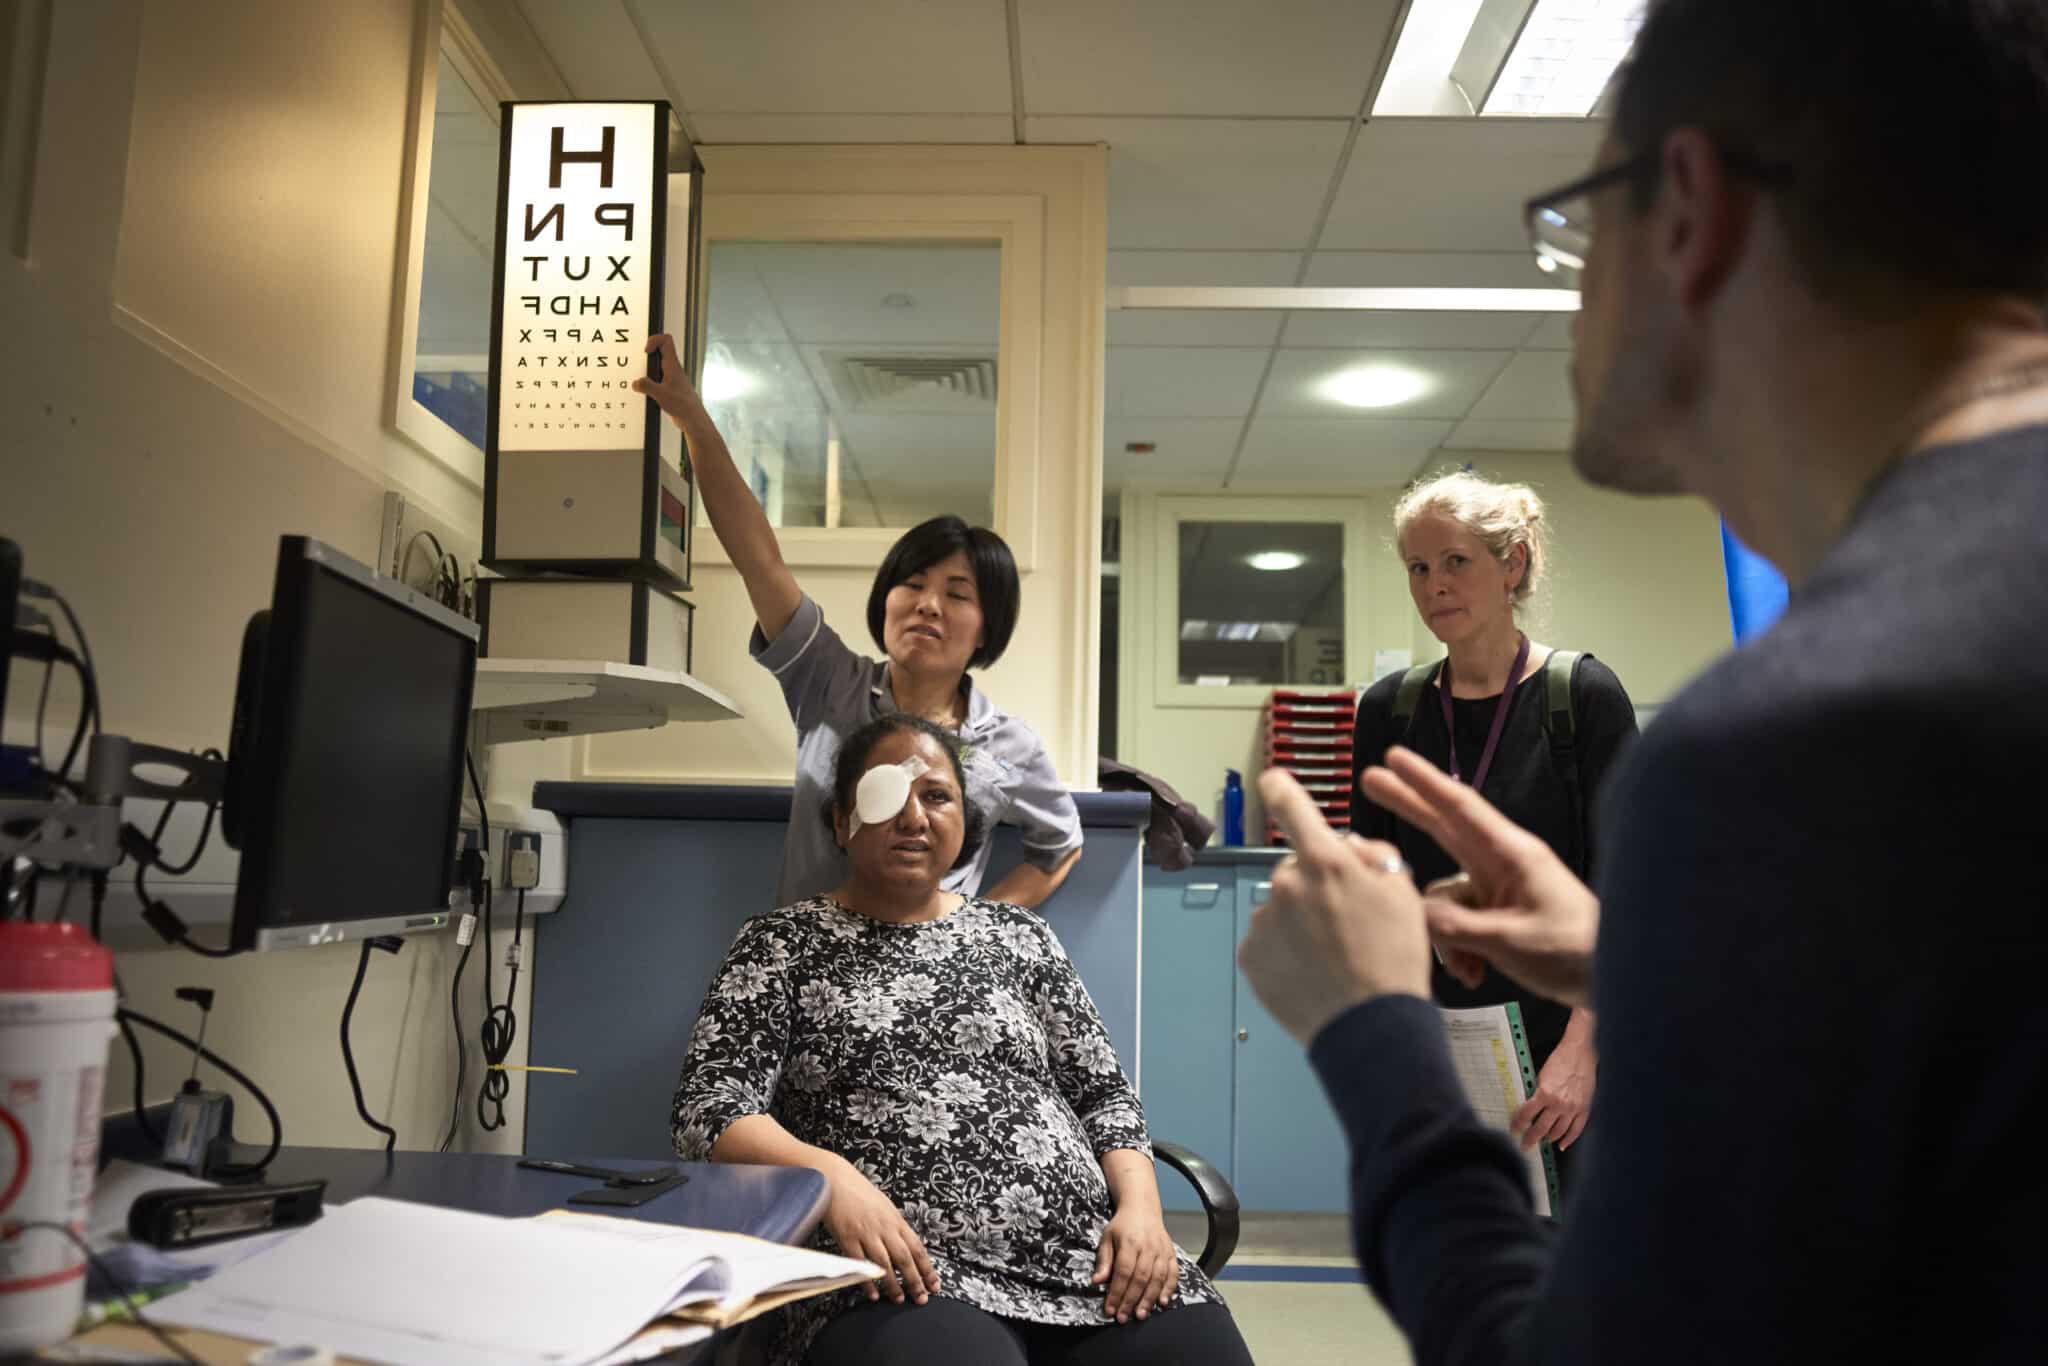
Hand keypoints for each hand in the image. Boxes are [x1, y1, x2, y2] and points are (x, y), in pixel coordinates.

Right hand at [629, 334, 704, 428]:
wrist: (692, 419)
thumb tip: (636, 382)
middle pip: (659, 351)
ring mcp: (670, 378)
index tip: (645, 352)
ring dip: (647, 370)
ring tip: (640, 379)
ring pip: (657, 365)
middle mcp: (672, 369)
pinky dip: (648, 382)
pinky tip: (645, 392)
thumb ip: (647, 386)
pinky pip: (656, 378)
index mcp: (672, 365)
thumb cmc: (683, 405)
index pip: (666, 341)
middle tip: (639, 364)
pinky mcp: (668, 387)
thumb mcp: (661, 394)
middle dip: (647, 355)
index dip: (654, 340)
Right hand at [820, 1157, 936, 1304]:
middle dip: (915, 1281)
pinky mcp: (847, 1237)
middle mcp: (884, 1227)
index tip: (935, 1285)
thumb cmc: (859, 1192)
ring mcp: (866, 1233)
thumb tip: (905, 1245)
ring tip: (898, 1299)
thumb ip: (895, 1226)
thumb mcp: (884, 1206)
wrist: (835, 1178)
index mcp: (895, 1220)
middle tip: (922, 1299)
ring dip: (893, 1284)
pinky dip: (868, 1280)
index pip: (917, 1248)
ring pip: (885, 1263)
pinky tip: (874, 1293)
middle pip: (905, 1258)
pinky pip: (860, 1263)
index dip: (927, 1269)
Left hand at [1092, 1207, 1180, 1322]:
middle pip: (1140, 1278)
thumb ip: (1104, 1260)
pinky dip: (1169, 1288)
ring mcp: (1162, 1250)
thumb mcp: (1107, 1237)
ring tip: (1140, 1314)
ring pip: (1157, 1278)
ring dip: (1149, 1298)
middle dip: (1131, 1300)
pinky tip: (1163, 1302)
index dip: (1117, 1292)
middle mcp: (1148, 1247)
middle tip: (1123, 1317)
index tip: (1110, 1309)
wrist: (1143, 1208)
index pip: (1123, 1271)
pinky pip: (1173, 1273)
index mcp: (1130, 1242)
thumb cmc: (1122, 1225)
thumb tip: (1097, 1281)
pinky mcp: (1171, 1253)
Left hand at [1237, 770, 1432, 1045]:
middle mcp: (1286, 884)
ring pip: (1280, 909)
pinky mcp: (1251, 956)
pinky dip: (1284, 951)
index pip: (1293, 807)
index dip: (1281, 789)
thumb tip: (1348, 844)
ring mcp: (1264, 921)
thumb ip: (1373, 855)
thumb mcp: (1405, 893)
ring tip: (1331, 955)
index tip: (1272, 780)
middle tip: (1345, 922)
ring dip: (1299, 921)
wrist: (1371, 1026)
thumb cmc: (1395, 958)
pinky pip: (1267, 941)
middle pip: (1294, 871)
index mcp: (1325, 861)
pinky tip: (1311, 971)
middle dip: (1314, 886)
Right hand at [1360, 747, 1600, 1008]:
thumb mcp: (1512, 941)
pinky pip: (1457, 922)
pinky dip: (1458, 949)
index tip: (1392, 757)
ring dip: (1442, 934)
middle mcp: (1501, 865)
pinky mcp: (1497, 915)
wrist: (1615, 978)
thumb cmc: (1576, 952)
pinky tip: (1475, 975)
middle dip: (1409, 807)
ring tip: (1466, 972)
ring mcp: (1498, 890)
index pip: (1460, 809)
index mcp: (1512, 855)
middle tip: (1370, 779)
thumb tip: (1412, 913)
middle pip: (1444, 828)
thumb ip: (1457, 926)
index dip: (1423, 782)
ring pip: (1444, 897)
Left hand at [1513, 1034, 1595, 1150]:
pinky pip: (1576, 1129)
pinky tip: (1562, 1144)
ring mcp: (1572, 1108)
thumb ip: (1537, 1093)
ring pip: (1558, 1132)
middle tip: (1525, 1145)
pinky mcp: (1584, 1108)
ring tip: (1542, 1141)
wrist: (1580, 1053)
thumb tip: (1530, 1107)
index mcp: (1544, 1094)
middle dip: (1531, 1138)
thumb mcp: (1541, 1076)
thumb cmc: (1561, 1060)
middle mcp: (1559, 1104)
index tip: (1514, 1130)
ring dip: (1548, 1138)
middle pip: (1541, 1128)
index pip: (1526, 1115)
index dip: (1518, 1124)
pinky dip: (1569, 1139)